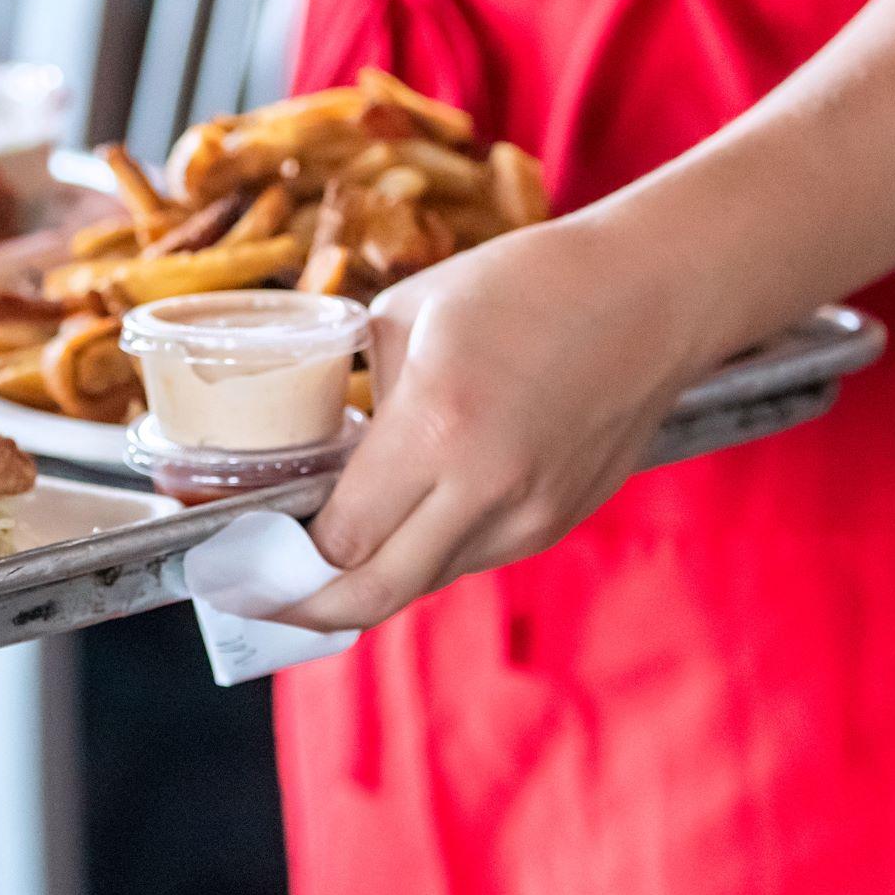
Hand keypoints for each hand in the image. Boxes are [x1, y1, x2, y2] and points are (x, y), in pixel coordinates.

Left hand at [275, 213, 712, 630]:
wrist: (652, 293)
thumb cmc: (523, 285)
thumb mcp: (404, 320)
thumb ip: (359, 400)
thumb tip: (320, 459)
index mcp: (436, 428)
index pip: (340, 538)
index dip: (281, 558)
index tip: (241, 554)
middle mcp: (487, 488)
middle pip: (377, 593)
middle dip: (307, 609)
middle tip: (260, 599)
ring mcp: (532, 515)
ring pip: (425, 580)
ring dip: (369, 579)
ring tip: (316, 561)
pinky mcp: (560, 521)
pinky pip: (472, 557)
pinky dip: (425, 553)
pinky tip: (398, 524)